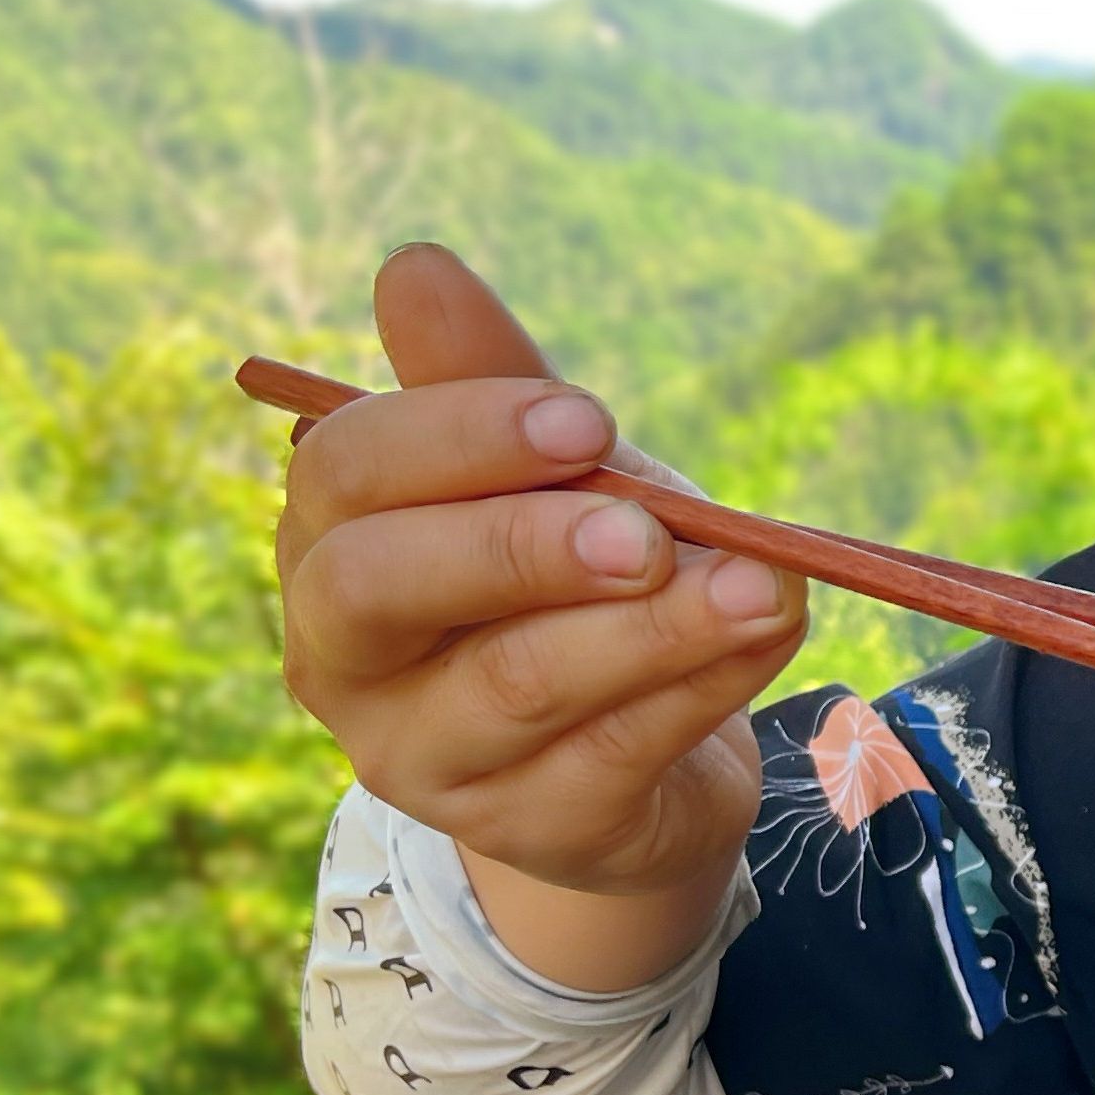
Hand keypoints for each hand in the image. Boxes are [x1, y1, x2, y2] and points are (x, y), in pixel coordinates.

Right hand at [279, 246, 805, 986]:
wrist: (647, 762)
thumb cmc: (576, 585)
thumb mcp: (550, 477)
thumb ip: (493, 384)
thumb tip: (413, 264)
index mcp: (330, 546)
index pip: (348, 475)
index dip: (460, 436)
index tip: (585, 418)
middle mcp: (345, 661)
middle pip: (380, 588)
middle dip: (520, 543)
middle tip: (645, 529)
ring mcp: (427, 760)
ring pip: (516, 683)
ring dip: (649, 625)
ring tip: (753, 585)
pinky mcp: (532, 830)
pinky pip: (617, 751)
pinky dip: (702, 684)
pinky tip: (764, 632)